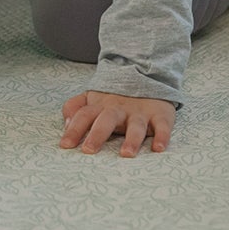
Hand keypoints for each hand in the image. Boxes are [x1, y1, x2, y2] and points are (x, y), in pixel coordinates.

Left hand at [58, 91, 175, 157]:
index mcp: (101, 106)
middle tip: (89, 150)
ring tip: (126, 154)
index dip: (74, 129)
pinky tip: (159, 148)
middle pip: (107, 120)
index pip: (84, 115)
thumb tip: (65, 123)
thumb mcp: (92, 98)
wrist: (147, 76)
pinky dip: (162, 136)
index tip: (65, 145)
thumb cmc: (114, 98)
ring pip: (136, 126)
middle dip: (97, 134)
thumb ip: (75, 107)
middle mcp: (119, 109)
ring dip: (131, 139)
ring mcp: (140, 113)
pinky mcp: (160, 115)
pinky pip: (163, 126)